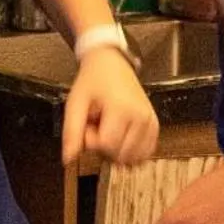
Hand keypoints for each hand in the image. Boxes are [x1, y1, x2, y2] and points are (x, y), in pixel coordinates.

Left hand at [62, 48, 157, 165]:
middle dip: (103, 147)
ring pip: (132, 158)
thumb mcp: (76, 102)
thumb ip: (72, 131)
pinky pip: (144, 154)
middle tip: (98, 125)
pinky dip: (130, 152)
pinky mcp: (155, 127)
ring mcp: (151, 123)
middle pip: (119, 155)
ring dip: (116, 151)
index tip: (88, 125)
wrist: (112, 64)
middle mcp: (141, 117)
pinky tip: (121, 137)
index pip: (106, 145)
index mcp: (122, 108)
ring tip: (109, 129)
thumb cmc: (94, 80)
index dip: (92, 140)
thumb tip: (68, 158)